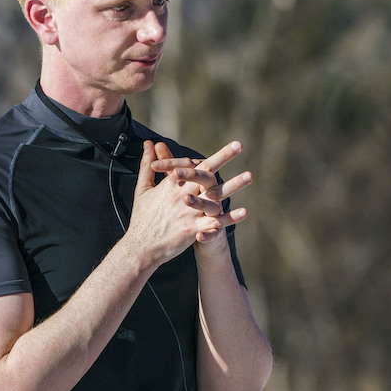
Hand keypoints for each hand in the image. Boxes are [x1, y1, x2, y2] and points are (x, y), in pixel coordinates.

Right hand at [128, 140, 251, 265]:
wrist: (141, 246)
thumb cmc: (143, 217)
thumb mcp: (143, 189)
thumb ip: (148, 165)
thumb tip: (149, 143)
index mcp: (171, 184)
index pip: (194, 163)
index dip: (210, 154)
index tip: (226, 144)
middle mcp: (182, 194)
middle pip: (206, 173)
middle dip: (223, 157)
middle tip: (239, 145)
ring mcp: (189, 212)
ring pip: (215, 195)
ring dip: (233, 185)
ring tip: (249, 175)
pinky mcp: (193, 228)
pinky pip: (215, 222)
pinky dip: (230, 218)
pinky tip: (244, 212)